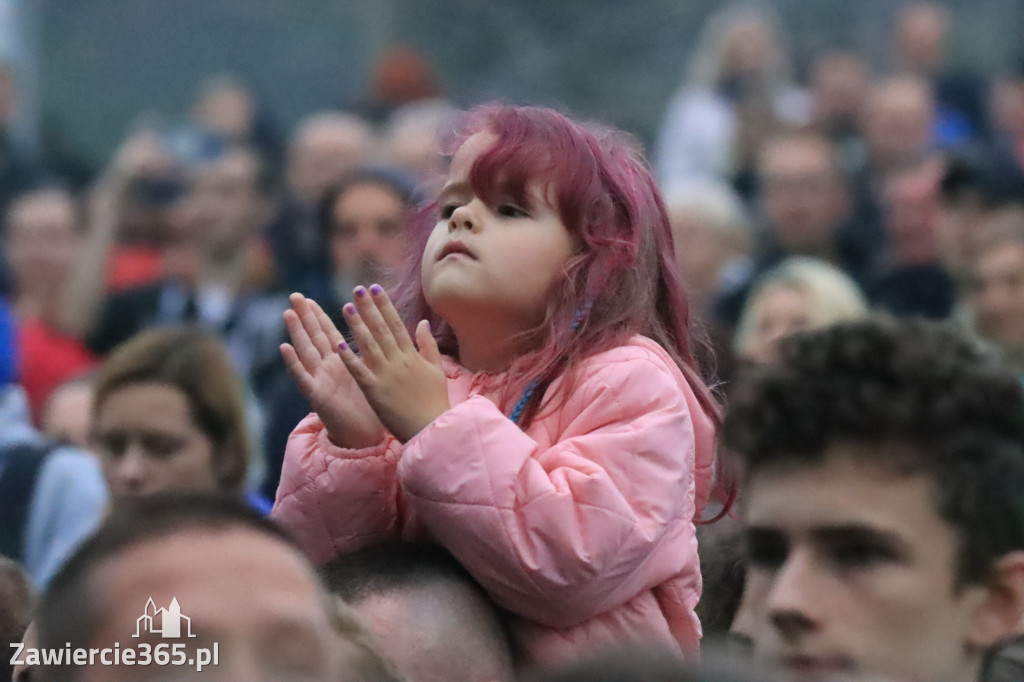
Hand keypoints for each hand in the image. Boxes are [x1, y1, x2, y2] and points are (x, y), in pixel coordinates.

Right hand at [280, 293, 385, 447]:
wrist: (364, 436)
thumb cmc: (368, 408)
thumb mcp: (371, 375)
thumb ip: (370, 355)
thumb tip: (380, 334)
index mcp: (342, 362)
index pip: (329, 333)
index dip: (319, 315)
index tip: (310, 298)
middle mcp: (328, 368)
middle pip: (314, 337)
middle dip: (305, 317)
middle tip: (295, 296)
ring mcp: (320, 380)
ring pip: (306, 351)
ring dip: (296, 332)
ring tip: (288, 313)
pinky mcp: (317, 396)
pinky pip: (303, 377)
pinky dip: (293, 363)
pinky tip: (284, 348)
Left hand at [337, 285, 449, 442]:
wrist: (431, 428)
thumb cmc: (434, 402)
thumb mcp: (436, 370)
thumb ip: (428, 345)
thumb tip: (423, 323)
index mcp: (412, 356)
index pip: (396, 324)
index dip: (384, 305)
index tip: (375, 288)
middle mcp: (398, 361)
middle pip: (381, 329)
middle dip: (369, 308)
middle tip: (357, 289)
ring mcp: (386, 375)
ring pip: (369, 345)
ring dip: (357, 325)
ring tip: (346, 307)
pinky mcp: (375, 391)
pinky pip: (360, 371)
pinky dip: (349, 358)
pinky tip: (338, 344)